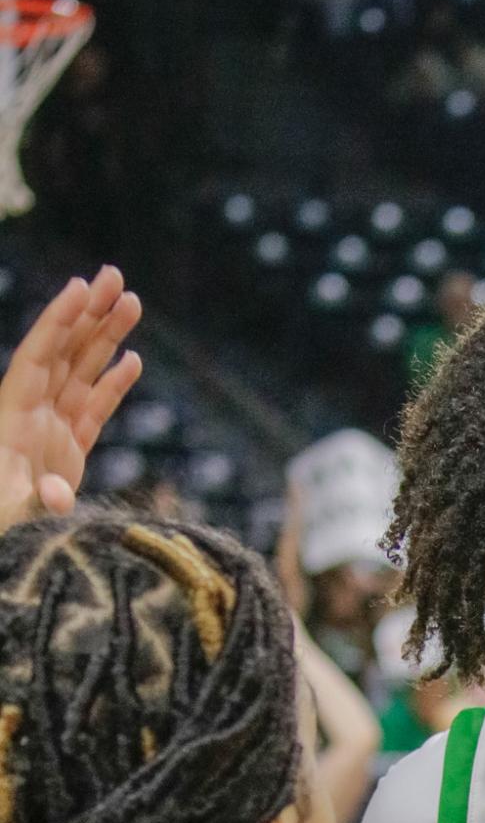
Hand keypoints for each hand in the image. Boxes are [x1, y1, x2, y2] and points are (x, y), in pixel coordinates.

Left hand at [0, 265, 142, 529]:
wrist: (6, 546)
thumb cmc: (2, 528)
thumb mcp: (15, 516)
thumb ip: (37, 503)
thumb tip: (57, 494)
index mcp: (12, 418)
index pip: (37, 358)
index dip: (56, 323)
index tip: (78, 288)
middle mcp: (31, 415)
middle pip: (63, 353)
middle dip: (87, 314)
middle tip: (114, 275)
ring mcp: (52, 431)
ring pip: (82, 372)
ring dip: (105, 338)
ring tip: (131, 301)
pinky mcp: (69, 452)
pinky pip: (94, 409)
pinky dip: (113, 384)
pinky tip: (133, 360)